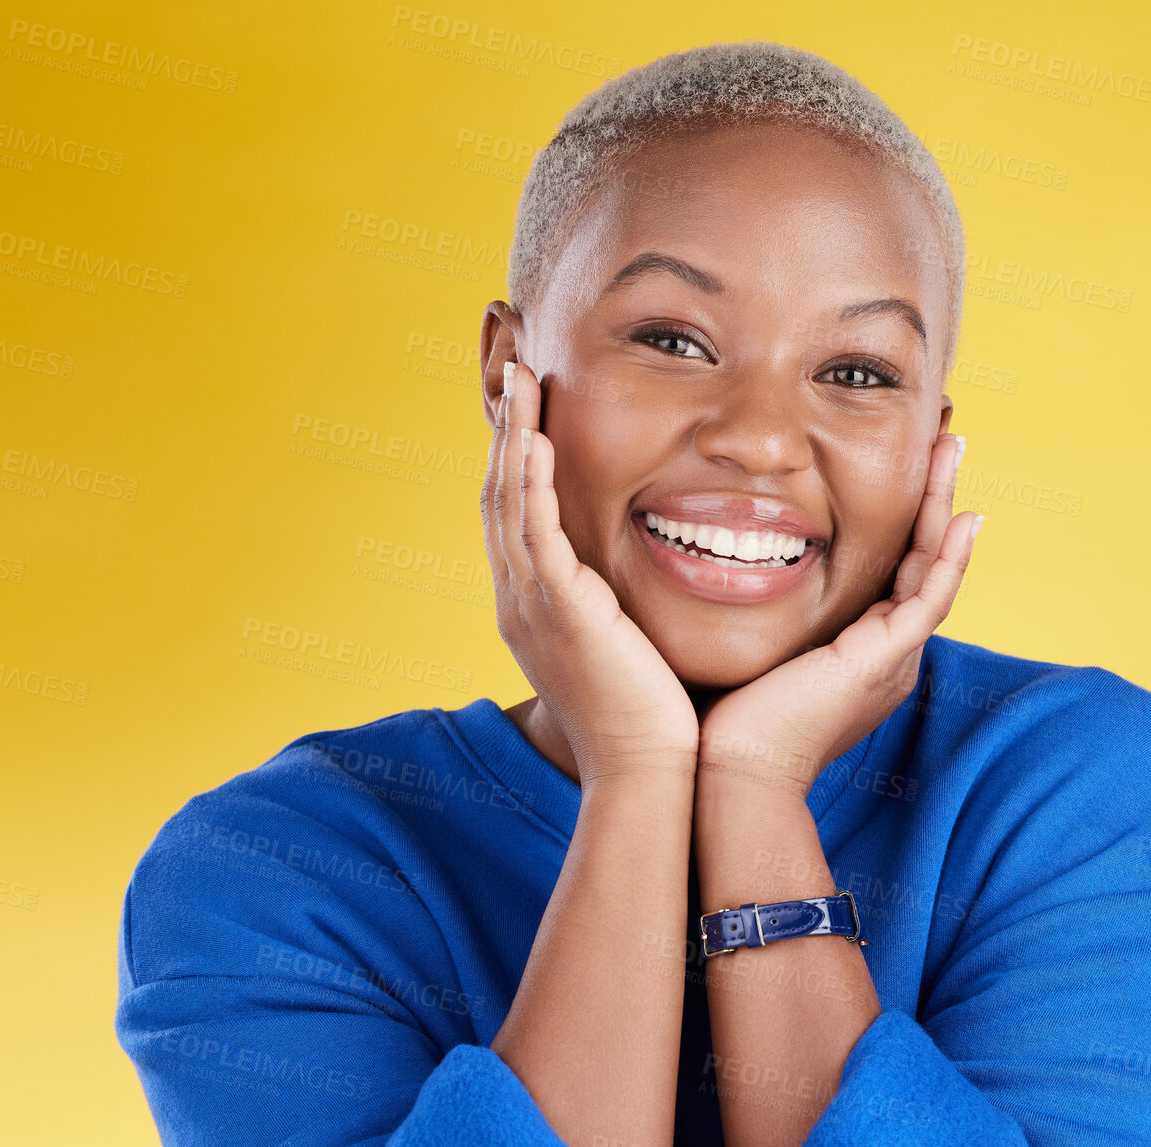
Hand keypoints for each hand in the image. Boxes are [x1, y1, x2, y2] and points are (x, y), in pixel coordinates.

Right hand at [480, 360, 699, 784]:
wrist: (646, 771)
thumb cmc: (651, 718)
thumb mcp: (627, 647)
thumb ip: (622, 606)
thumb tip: (644, 583)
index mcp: (535, 607)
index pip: (516, 515)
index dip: (516, 458)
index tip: (529, 407)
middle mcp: (520, 600)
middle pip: (499, 496)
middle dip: (504, 431)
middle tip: (513, 370)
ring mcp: (531, 604)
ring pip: (507, 502)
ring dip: (512, 436)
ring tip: (521, 378)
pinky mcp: (557, 610)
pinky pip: (533, 530)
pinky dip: (529, 480)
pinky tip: (535, 435)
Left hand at [696, 430, 979, 795]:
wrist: (733, 773)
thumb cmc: (727, 724)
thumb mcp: (750, 654)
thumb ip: (755, 618)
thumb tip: (719, 576)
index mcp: (859, 655)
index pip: (892, 573)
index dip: (903, 520)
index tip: (900, 469)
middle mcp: (886, 655)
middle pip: (923, 562)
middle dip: (933, 499)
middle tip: (943, 442)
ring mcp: (891, 658)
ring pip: (934, 569)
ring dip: (945, 507)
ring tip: (953, 450)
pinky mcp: (885, 661)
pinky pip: (930, 599)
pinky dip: (950, 557)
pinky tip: (963, 515)